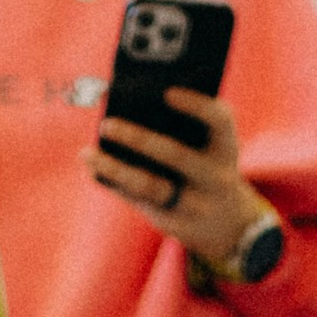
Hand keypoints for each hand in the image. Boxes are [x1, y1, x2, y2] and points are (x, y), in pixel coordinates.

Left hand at [88, 90, 264, 270]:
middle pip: (176, 155)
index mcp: (226, 148)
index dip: (196, 105)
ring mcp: (196, 205)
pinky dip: (114, 183)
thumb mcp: (212, 149)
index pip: (219, 121)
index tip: (167, 92)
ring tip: (88, 153)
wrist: (228, 225)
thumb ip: (186, 127)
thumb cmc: (208, 168)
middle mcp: (216, 177)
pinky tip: (94, 169)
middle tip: (106, 123)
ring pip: (150, 186)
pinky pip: (139, 201)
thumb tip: (131, 102)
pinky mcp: (175, 224)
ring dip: (115, 168)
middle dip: (139, 138)